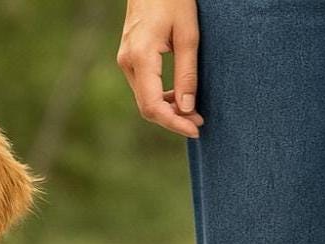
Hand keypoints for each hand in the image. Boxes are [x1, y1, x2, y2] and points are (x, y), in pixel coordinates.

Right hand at [117, 0, 204, 137]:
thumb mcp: (188, 34)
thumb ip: (187, 74)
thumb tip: (187, 109)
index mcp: (141, 57)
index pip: (153, 105)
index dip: (174, 123)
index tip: (195, 128)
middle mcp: (128, 62)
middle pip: (147, 107)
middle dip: (173, 119)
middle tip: (198, 122)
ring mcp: (126, 61)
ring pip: (145, 100)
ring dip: (168, 110)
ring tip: (193, 112)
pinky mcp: (130, 59)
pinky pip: (144, 88)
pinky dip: (161, 98)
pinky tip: (179, 98)